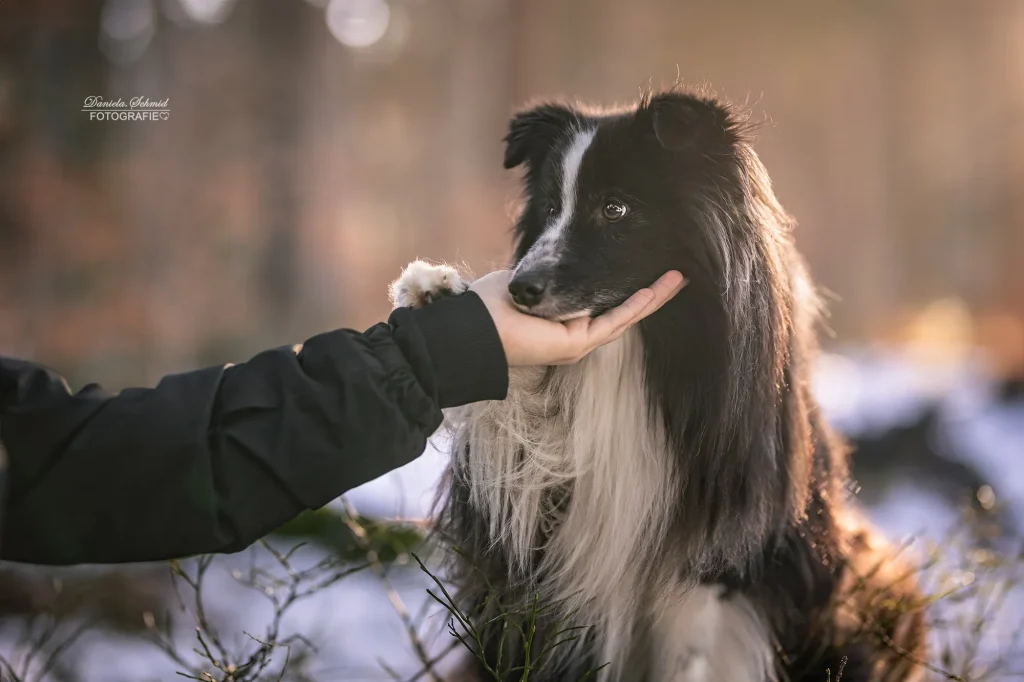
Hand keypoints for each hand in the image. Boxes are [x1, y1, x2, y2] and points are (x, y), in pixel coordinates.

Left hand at [470, 270, 686, 366]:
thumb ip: (545, 273)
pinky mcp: (577, 343)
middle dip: (650, 292)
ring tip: (677, 279)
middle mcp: (574, 334)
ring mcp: (578, 341)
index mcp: (563, 320)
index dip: (627, 286)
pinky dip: (636, 305)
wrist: (473, 329)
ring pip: (625, 316)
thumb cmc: (490, 305)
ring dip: (653, 297)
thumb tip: (557, 256)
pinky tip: (655, 290)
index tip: (645, 266)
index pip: (603, 302)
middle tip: (676, 274)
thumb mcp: (524, 280)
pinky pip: (614, 321)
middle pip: (622, 310)